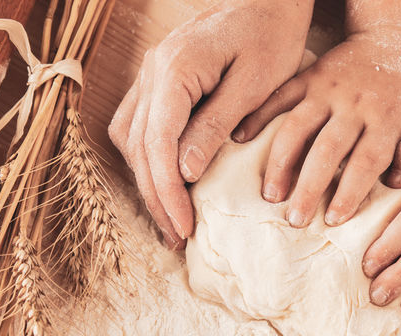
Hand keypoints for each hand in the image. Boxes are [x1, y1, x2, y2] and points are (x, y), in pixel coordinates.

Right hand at [109, 0, 312, 246]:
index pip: (158, 142)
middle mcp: (152, 70)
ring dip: (146, 180)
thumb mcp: (253, 84)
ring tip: (169, 219)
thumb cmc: (271, 34)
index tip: (184, 226)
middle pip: (139, 145)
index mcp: (175, 68)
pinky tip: (165, 185)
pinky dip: (147, 159)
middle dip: (155, 195)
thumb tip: (184, 173)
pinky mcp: (157, 80)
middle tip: (176, 236)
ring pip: (130, 137)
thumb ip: (215, 125)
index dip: (167, 190)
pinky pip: (138, 125)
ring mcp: (150, 73)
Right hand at [236, 26, 400, 227]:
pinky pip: (279, 97)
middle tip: (294, 220)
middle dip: (309, 187)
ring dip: (281, 163)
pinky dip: (257, 117)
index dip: (349, 192)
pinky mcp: (310, 77)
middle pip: (328, 151)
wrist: (398, 38)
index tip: (333, 220)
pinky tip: (239, 140)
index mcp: (387, 120)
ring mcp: (328, 91)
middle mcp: (355, 106)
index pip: (366, 162)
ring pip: (298, 128)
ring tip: (269, 195)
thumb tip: (399, 190)